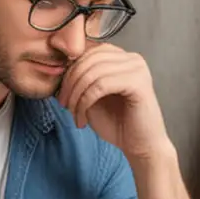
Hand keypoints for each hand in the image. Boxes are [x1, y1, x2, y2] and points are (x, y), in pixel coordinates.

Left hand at [57, 43, 171, 160]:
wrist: (140, 147)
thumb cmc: (118, 124)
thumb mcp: (91, 97)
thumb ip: (81, 80)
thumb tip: (59, 69)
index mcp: (122, 58)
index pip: (88, 51)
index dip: (70, 71)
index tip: (61, 94)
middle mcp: (132, 58)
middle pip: (89, 59)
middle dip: (70, 83)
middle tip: (64, 104)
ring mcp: (137, 69)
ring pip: (93, 72)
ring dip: (77, 95)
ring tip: (74, 114)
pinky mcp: (138, 83)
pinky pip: (101, 85)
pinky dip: (86, 101)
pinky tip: (83, 118)